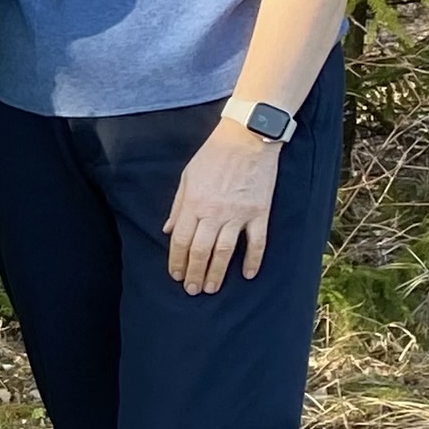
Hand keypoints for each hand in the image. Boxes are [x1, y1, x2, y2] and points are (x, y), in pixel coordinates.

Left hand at [165, 120, 283, 293]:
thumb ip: (178, 206)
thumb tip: (168, 230)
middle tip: (192, 290)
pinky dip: (253, 260)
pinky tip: (248, 275)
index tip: (176, 275)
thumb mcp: (188, 177)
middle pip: (201, 251)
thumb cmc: (214, 155)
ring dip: (217, 273)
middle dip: (195, 273)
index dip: (177, 261)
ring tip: (212, 288)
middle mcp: (214, 212)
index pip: (181, 241)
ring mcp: (239, 214)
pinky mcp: (260, 212)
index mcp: (194, 203)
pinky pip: (257, 242)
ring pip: (225, 252)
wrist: (248, 138)